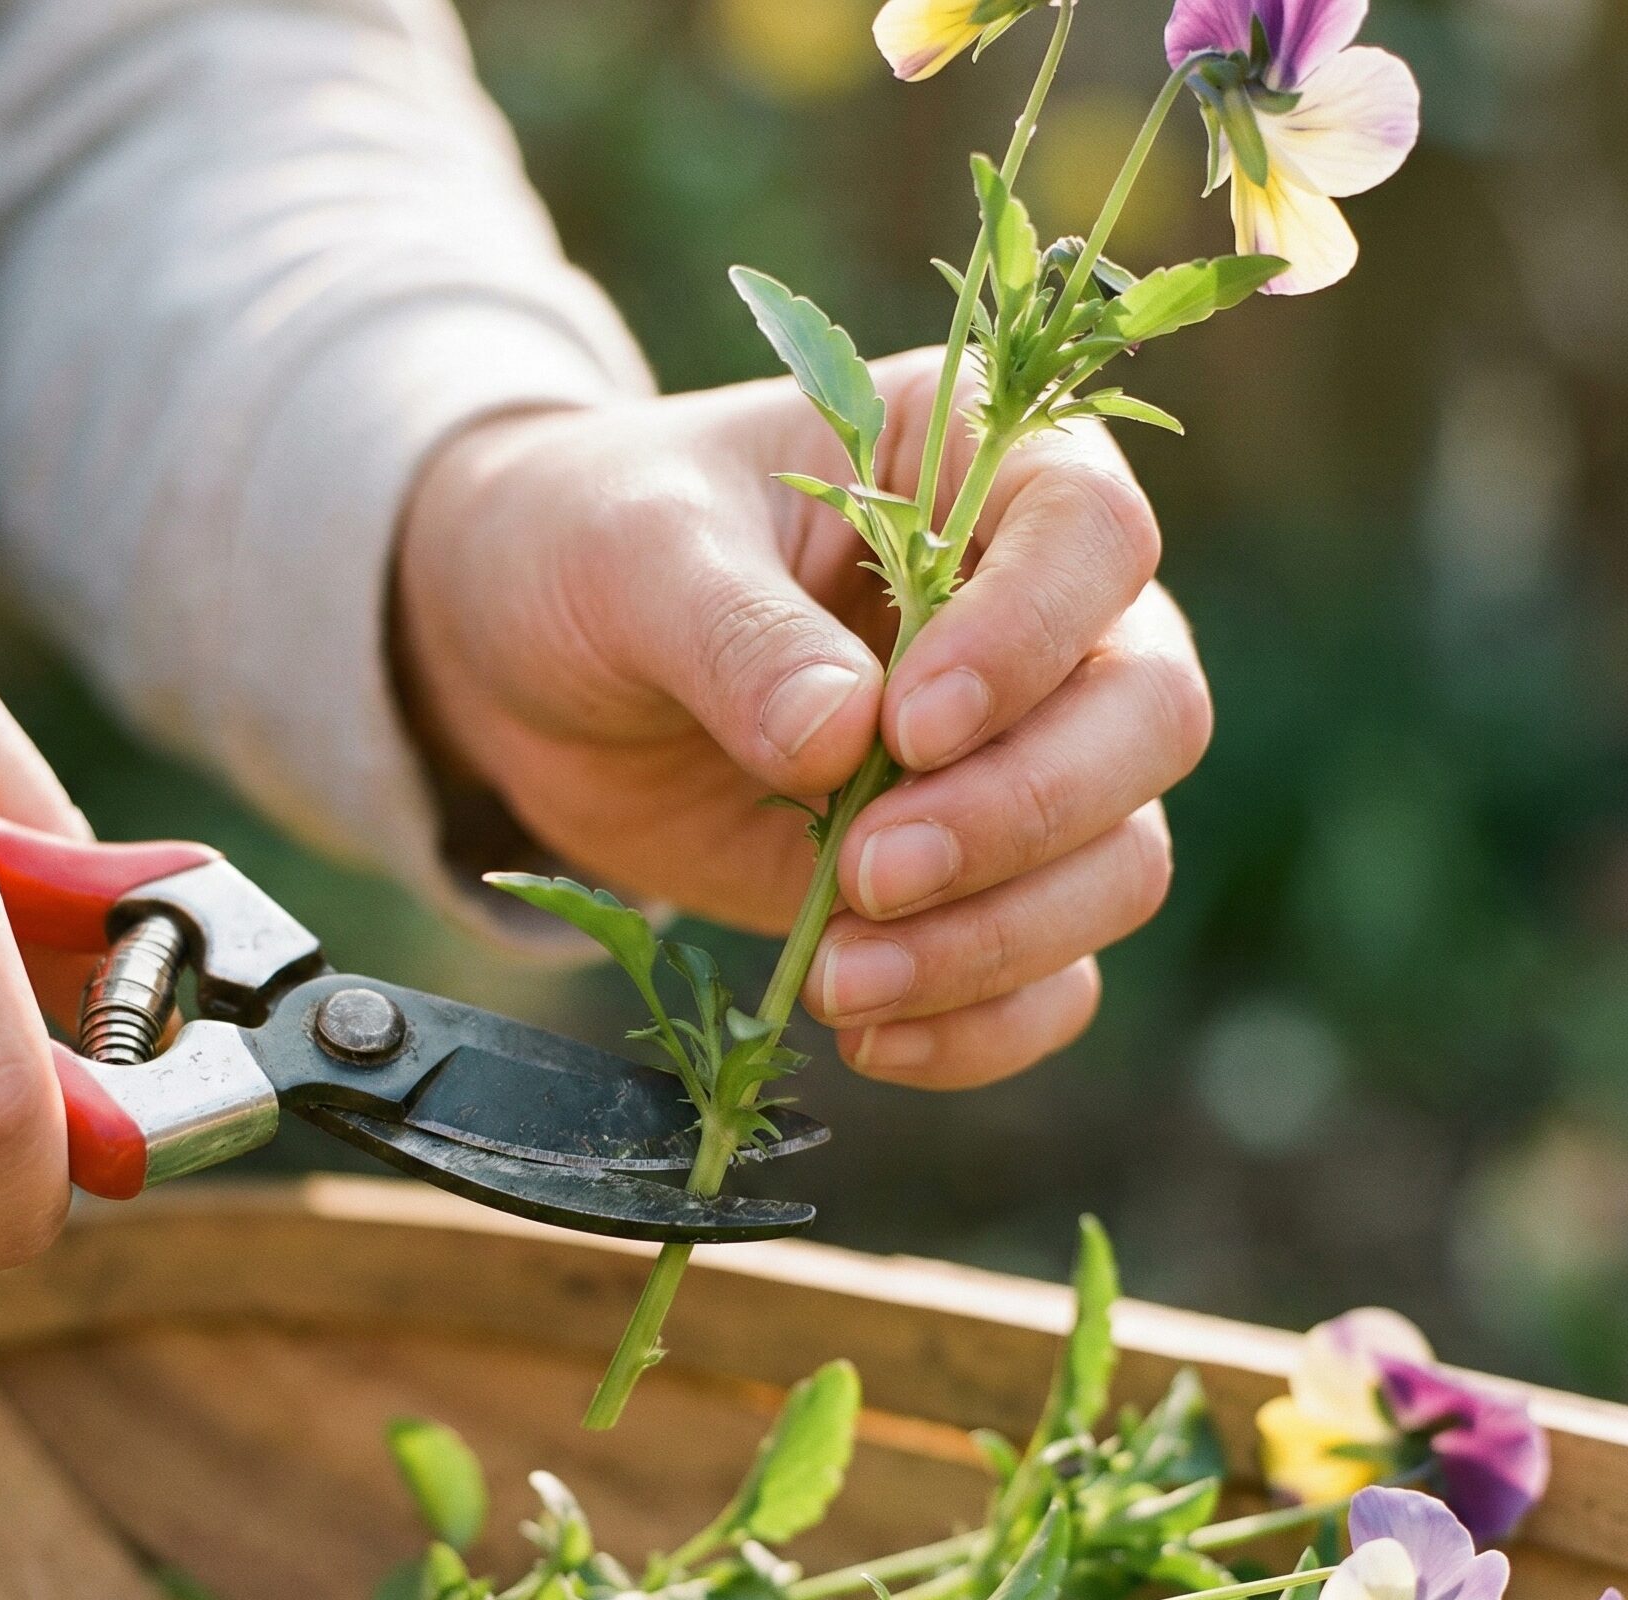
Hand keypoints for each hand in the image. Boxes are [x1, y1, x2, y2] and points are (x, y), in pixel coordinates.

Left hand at [397, 353, 1210, 1088]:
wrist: (537, 669)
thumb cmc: (595, 553)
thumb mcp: (632, 556)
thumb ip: (734, 631)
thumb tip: (841, 737)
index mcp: (980, 475)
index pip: (1094, 539)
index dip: (1026, 643)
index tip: (902, 729)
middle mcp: (1042, 620)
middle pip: (1148, 716)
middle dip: (1019, 816)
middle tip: (865, 872)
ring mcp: (1021, 762)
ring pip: (1121, 861)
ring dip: (996, 941)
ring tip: (839, 981)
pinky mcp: (972, 887)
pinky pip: (1054, 977)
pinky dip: (982, 1026)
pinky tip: (873, 1038)